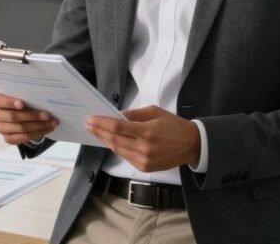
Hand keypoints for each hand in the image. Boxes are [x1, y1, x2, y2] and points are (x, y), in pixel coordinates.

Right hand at [0, 92, 57, 144]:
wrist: (22, 113)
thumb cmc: (22, 100)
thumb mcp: (21, 94)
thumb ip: (26, 94)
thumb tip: (42, 96)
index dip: (9, 102)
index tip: (22, 104)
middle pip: (13, 117)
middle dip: (32, 115)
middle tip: (47, 114)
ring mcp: (0, 128)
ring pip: (20, 128)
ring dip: (38, 126)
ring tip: (52, 122)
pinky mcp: (8, 138)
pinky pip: (23, 138)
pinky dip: (37, 133)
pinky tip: (47, 128)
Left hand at [85, 105, 200, 172]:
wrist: (192, 145)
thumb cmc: (174, 125)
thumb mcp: (155, 112)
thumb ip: (135, 114)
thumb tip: (117, 115)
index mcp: (147, 132)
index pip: (118, 127)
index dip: (101, 123)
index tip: (90, 119)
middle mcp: (144, 148)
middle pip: (114, 140)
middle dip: (99, 132)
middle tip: (88, 125)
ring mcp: (144, 160)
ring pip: (118, 150)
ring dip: (105, 141)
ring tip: (96, 132)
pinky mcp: (145, 168)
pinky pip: (126, 157)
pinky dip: (117, 149)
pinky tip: (111, 141)